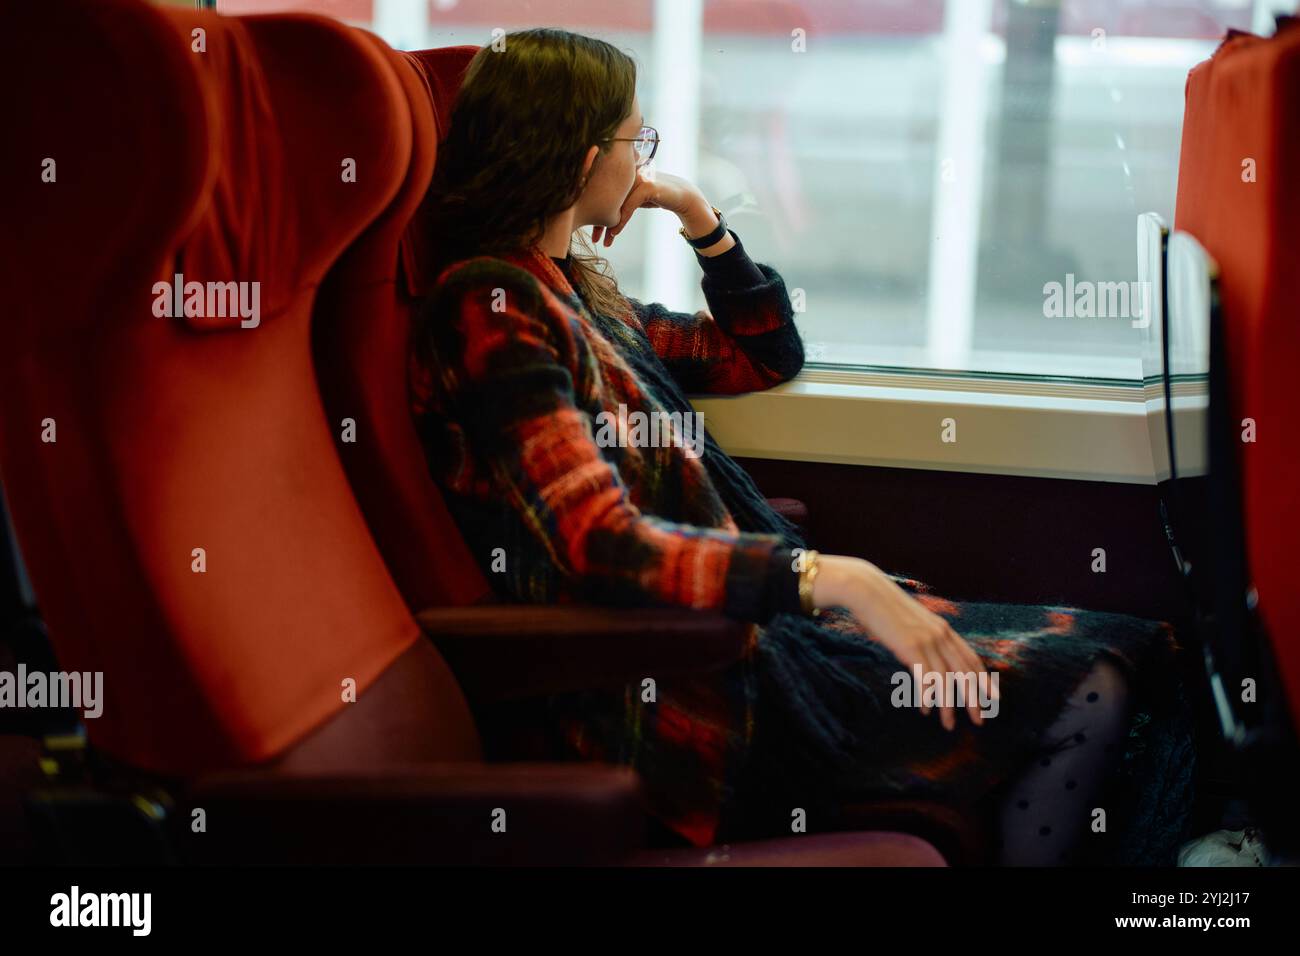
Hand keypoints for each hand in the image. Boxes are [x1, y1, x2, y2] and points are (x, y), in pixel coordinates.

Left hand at [592, 168, 703, 246]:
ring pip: (615, 203)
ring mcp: (636, 177)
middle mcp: (627, 171)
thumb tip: (597, 212)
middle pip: (606, 197)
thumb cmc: (655, 196)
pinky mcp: (646, 186)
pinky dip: (620, 221)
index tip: (590, 229)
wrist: (682, 196)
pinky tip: (615, 233)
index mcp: (621, 171)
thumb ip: (619, 199)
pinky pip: (628, 207)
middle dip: (598, 221)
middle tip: (593, 238)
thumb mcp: (633, 197)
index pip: (602, 191)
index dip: (594, 210)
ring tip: (603, 242)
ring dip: (608, 225)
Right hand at [813, 555, 996, 731]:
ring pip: (946, 680)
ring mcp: (927, 640)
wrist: (866, 590)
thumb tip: (923, 655)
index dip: (983, 679)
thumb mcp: (911, 620)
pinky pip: (925, 678)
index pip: (971, 658)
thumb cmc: (883, 606)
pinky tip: (926, 710)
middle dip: (975, 698)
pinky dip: (927, 697)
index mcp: (943, 628)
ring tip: (949, 724)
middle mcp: (940, 635)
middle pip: (965, 672)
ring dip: (949, 706)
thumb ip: (922, 636)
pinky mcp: (911, 647)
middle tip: (980, 720)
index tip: (991, 697)